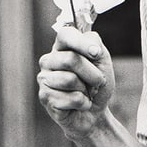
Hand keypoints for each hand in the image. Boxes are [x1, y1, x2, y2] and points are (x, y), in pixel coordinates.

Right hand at [37, 26, 115, 140]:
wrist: (95, 113)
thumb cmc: (97, 85)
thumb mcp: (103, 62)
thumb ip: (97, 46)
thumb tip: (92, 46)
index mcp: (62, 47)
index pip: (65, 34)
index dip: (81, 43)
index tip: (96, 54)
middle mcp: (49, 60)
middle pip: (70, 59)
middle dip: (92, 74)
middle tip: (97, 82)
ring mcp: (44, 78)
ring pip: (69, 80)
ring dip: (87, 90)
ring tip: (85, 93)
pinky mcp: (44, 97)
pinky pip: (70, 98)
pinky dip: (82, 103)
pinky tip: (78, 104)